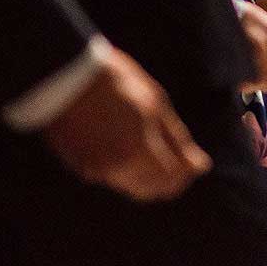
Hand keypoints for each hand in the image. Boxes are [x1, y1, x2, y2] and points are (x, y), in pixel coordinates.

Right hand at [41, 47, 211, 200]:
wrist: (65, 76)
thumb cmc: (116, 82)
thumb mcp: (155, 104)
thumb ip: (177, 141)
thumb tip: (201, 166)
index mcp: (137, 151)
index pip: (171, 182)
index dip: (187, 174)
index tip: (196, 163)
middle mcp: (114, 168)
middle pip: (151, 190)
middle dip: (169, 178)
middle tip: (180, 158)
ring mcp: (93, 169)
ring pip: (130, 186)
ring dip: (148, 175)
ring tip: (153, 145)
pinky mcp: (77, 165)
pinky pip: (110, 177)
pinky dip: (124, 168)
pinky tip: (125, 142)